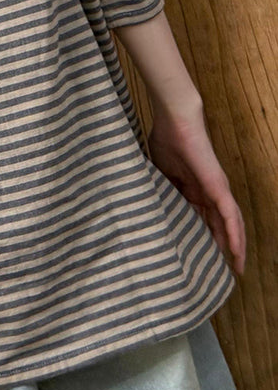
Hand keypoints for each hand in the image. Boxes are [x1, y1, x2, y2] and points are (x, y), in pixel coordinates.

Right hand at [146, 106, 245, 274]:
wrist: (174, 121)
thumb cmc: (166, 140)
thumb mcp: (161, 174)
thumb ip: (163, 191)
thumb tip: (152, 212)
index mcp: (194, 188)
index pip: (202, 218)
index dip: (202, 236)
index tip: (198, 254)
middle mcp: (209, 191)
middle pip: (219, 224)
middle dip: (221, 246)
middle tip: (221, 268)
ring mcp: (216, 189)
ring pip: (231, 223)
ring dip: (235, 246)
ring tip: (237, 267)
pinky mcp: (219, 187)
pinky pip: (230, 216)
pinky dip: (234, 235)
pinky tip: (236, 252)